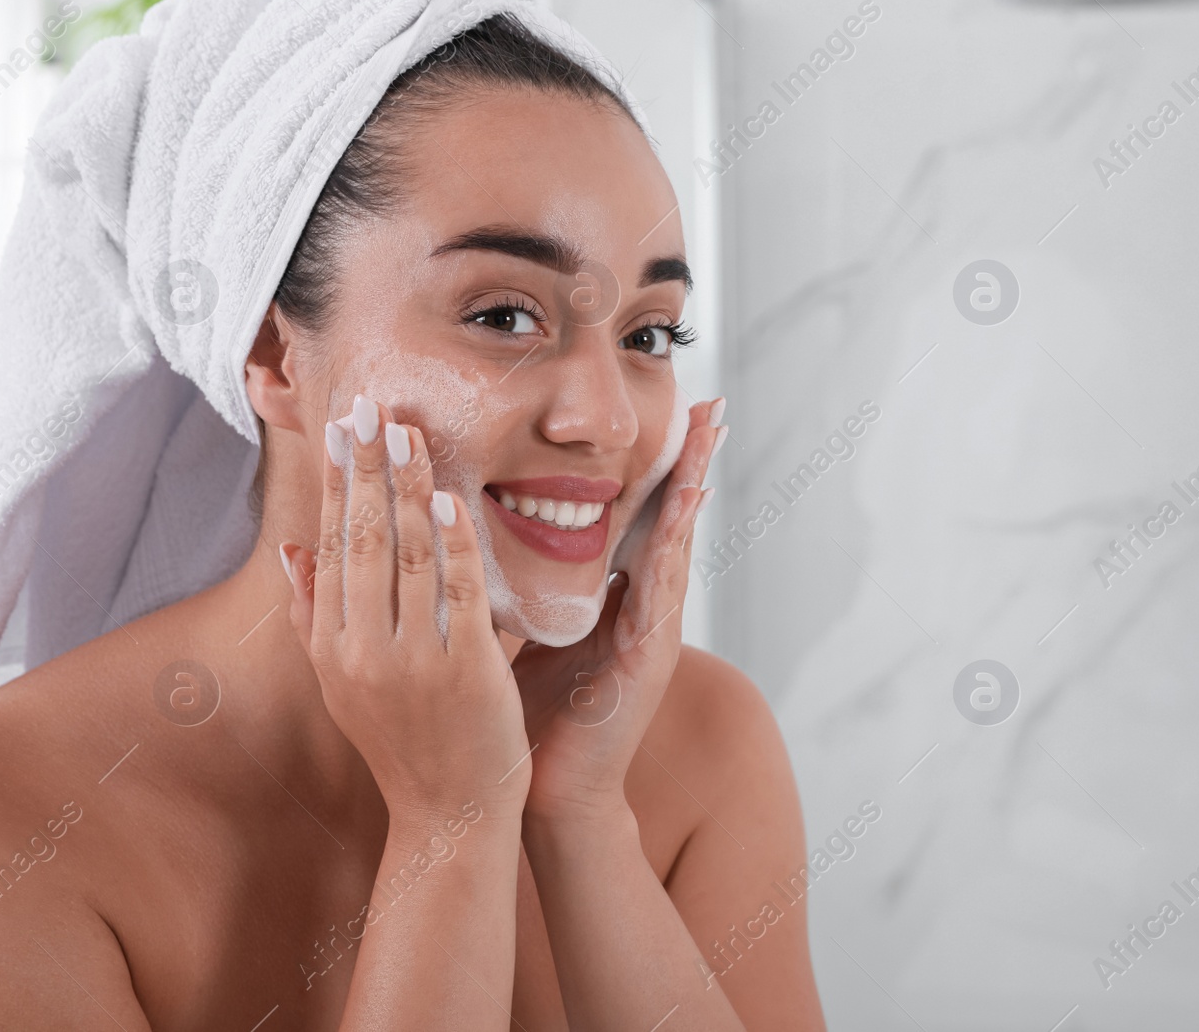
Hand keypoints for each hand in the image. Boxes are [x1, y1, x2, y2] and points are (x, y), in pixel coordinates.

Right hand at [281, 396, 530, 822]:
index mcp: (331, 645)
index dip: (337, 481)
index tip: (342, 425)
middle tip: (372, 403)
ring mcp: (409, 660)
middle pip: (360, 537)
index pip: (330, 544)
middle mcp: (360, 648)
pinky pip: (457, 593)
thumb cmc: (405, 743)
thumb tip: (293, 548)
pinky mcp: (464, 670)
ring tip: (409, 429)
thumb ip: (315, 614)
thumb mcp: (342, 684)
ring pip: (404, 555)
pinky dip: (453, 544)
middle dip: (366, 465)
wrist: (449, 816)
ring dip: (406, 486)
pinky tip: (448, 498)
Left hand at [510, 398, 723, 821]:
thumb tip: (487, 542)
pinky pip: (664, 585)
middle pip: (668, 518)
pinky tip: (690, 502)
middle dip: (690, 460)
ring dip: (695, 484)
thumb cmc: (534, 721)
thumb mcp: (530, 635)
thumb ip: (530, 591)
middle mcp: (642, 608)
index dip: (650, 467)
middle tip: (710, 403)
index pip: (634, 517)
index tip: (668, 415)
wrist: (545, 795)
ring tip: (711, 433)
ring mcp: (653, 630)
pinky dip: (678, 539)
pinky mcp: (651, 655)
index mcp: (613, 600)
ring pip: (676, 540)